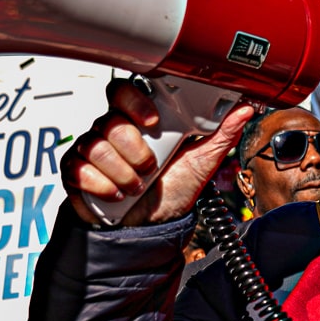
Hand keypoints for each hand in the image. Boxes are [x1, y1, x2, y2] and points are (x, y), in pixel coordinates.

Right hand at [60, 80, 254, 226]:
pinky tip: (117, 195)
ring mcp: (92, 150)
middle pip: (111, 120)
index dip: (134, 102)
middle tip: (150, 167)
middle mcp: (113, 130)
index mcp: (140, 120)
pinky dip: (103, 187)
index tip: (152, 121)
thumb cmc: (171, 192)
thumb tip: (243, 109)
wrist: (150, 229)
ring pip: (96, 147)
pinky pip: (79, 169)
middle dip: (134, 149)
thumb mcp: (201, 164)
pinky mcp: (76, 172)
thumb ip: (220, 135)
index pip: (124, 91)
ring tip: (138, 186)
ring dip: (124, 174)